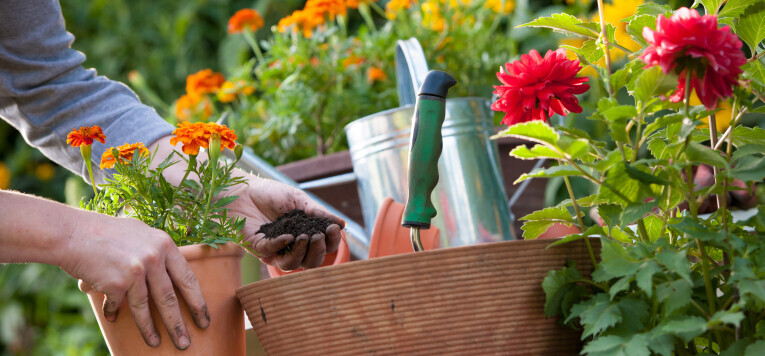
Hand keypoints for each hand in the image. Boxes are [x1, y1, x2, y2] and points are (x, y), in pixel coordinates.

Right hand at [62, 212, 207, 349]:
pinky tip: (113, 319)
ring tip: (156, 343)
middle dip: (178, 324)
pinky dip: (113, 313)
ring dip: (150, 330)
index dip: (197, 302)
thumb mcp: (141, 233)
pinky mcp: (116, 283)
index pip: (188, 279)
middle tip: (186, 343)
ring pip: (145, 308)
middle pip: (170, 299)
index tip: (203, 319)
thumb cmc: (106, 232)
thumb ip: (157, 250)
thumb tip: (170, 272)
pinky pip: (118, 305)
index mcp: (165, 244)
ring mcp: (135, 271)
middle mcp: (153, 258)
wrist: (72, 232)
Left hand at [225, 171, 344, 270]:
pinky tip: (288, 236)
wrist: (243, 189)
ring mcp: (274, 250)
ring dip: (301, 253)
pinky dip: (281, 246)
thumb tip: (342, 224)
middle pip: (311, 263)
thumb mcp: (299, 201)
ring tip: (304, 237)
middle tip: (319, 236)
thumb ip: (318, 213)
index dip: (332, 242)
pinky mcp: (257, 248)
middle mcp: (291, 247)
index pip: (324, 247)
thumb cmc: (270, 194)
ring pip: (292, 266)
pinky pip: (271, 254)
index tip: (334, 229)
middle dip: (319, 252)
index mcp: (304, 235)